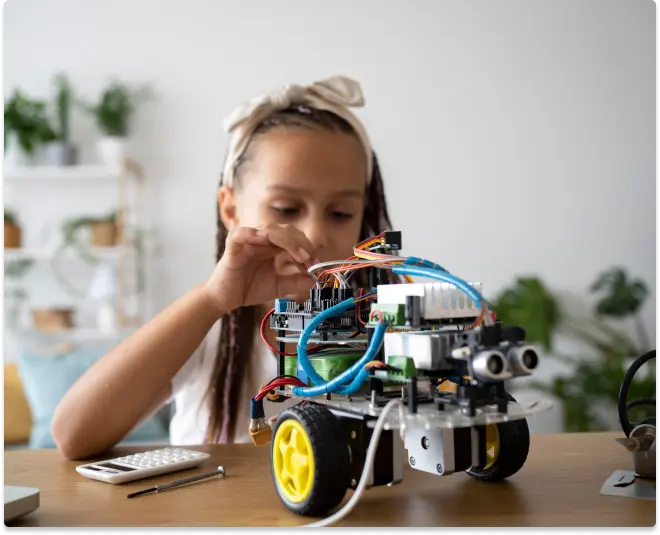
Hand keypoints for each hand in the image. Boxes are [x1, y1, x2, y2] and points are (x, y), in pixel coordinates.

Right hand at [203, 224, 318, 312]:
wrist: (225, 299)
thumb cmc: (248, 288)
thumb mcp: (278, 287)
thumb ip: (295, 283)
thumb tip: (315, 280)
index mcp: (273, 246)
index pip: (294, 238)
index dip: (307, 248)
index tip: (315, 265)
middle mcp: (262, 239)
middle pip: (286, 230)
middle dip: (302, 244)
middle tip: (310, 260)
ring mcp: (248, 240)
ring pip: (270, 230)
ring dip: (288, 241)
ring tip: (299, 255)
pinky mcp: (233, 245)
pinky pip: (242, 234)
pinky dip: (253, 234)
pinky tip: (265, 241)